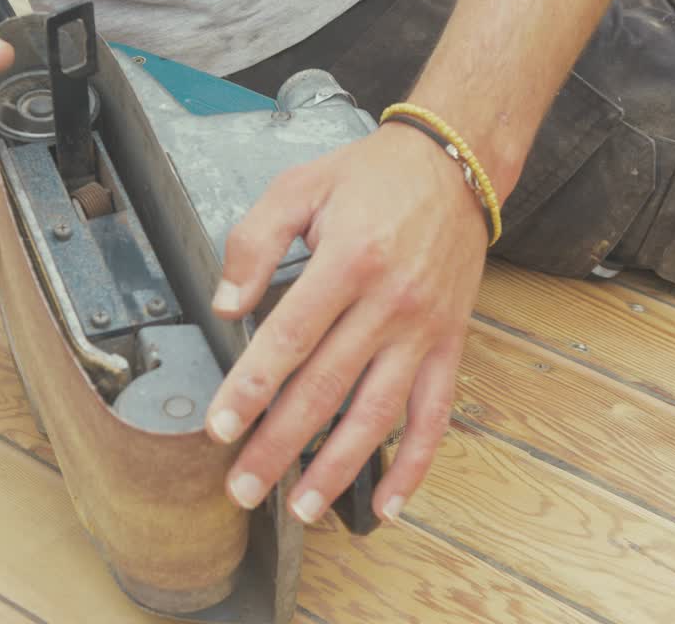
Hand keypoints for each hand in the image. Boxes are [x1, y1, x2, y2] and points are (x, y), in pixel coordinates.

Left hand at [203, 121, 492, 524]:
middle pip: (327, 387)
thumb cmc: (372, 178)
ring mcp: (424, 331)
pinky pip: (434, 417)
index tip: (220, 427)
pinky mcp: (450, 346)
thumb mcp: (301, 186)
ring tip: (301, 508)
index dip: (252, 387)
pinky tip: (386, 504)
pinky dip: (413, 465)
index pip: (290, 338)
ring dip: (338, 468)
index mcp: (348, 261)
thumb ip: (255, 242)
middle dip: (280, 444)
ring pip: (378, 414)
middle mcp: (390, 303)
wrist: (455, 166)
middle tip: (243, 485)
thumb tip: (227, 304)